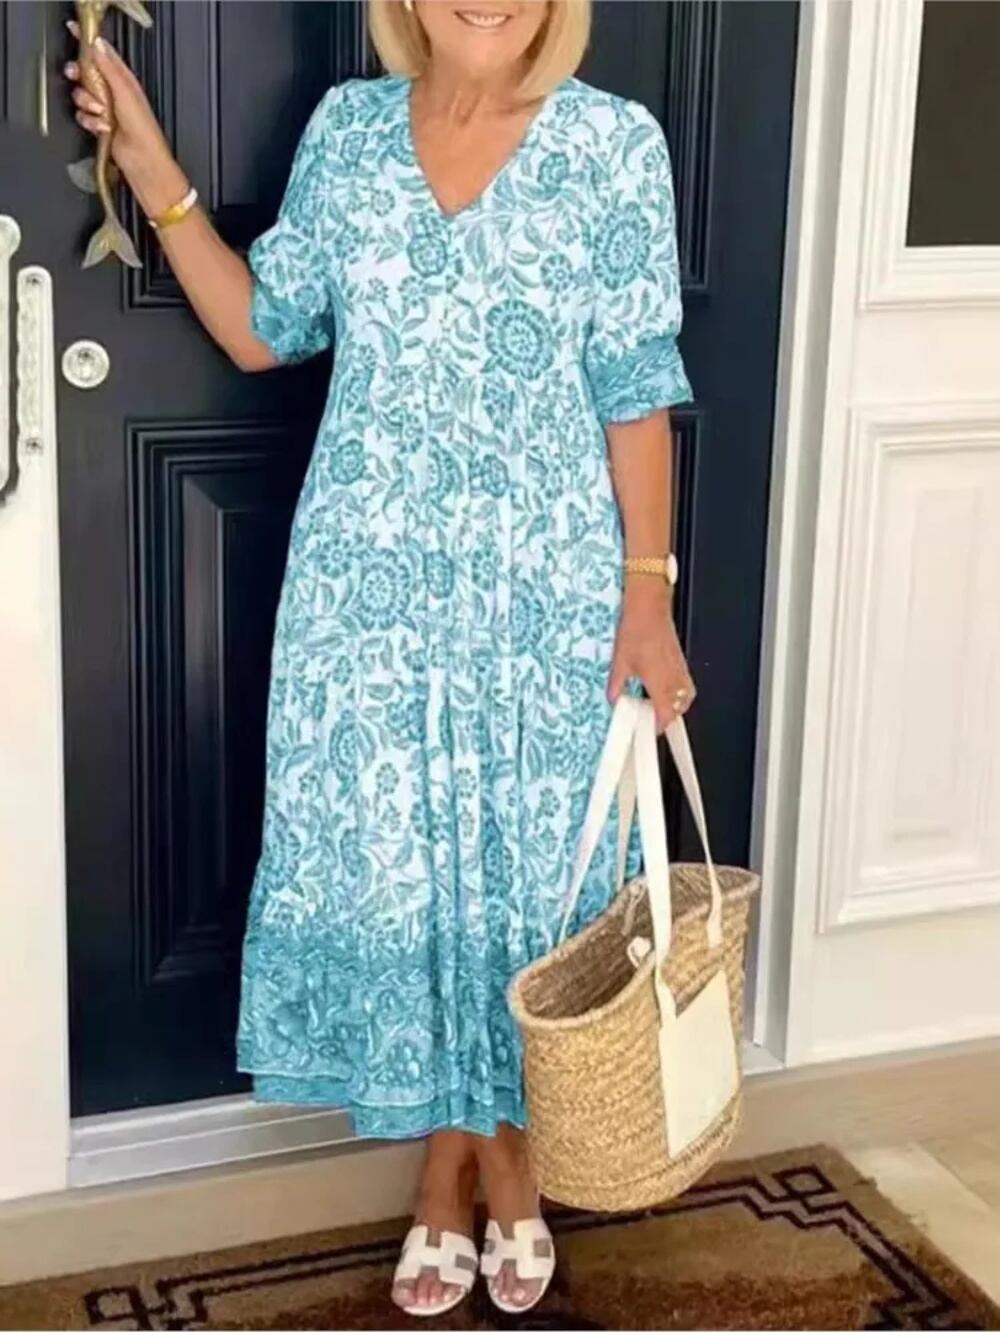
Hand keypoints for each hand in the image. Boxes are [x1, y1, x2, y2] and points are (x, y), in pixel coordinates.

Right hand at [64, 24, 186, 215]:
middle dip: (81, 77)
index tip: (77, 38)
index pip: (103, 55)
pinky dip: (88, 121)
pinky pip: (82, 115)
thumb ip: (110, 68)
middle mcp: (115, 92)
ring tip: (101, 114)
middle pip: (86, 74)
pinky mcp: (99, 125)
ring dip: (86, 104)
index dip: (89, 45)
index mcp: (124, 80)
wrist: (144, 163)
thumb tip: (97, 44)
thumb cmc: (144, 133)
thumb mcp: (126, 93)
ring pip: (82, 95)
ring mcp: (106, 109)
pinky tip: (100, 127)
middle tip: (80, 79)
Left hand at [606, 579, 695, 732]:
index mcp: (658, 682)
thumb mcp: (620, 662)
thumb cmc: (637, 630)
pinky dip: (679, 693)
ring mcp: (681, 670)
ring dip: (674, 707)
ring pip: (685, 699)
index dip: (656, 726)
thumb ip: (617, 685)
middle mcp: (674, 679)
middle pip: (678, 711)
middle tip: (651, 720)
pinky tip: (666, 690)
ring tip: (659, 706)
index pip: (664, 716)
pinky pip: (687, 686)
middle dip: (666, 718)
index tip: (647, 729)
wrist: (649, 608)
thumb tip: (614, 698)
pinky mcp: (683, 662)